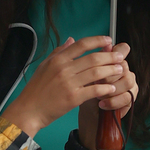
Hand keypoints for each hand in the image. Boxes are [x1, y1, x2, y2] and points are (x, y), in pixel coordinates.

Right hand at [1, 36, 123, 136]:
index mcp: (58, 59)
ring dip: (111, 70)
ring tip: (120, 70)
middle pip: (93, 58)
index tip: (108, 40)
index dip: (97, 40)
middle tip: (120, 57)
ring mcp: (69, 83)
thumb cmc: (36, 89)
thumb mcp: (44, 66)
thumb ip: (59, 52)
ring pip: (96, 72)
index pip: (82, 44)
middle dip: (110, 56)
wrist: (28, 110)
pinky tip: (112, 88)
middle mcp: (64, 69)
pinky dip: (105, 88)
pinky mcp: (73, 98)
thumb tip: (72, 40)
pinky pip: (94, 89)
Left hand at [78, 42, 137, 149]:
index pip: (122, 50)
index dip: (113, 52)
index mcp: (114, 61)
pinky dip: (113, 102)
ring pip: (128, 81)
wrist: (89, 116)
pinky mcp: (127, 102)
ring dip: (112, 88)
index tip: (101, 56)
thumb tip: (71, 39)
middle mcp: (124, 72)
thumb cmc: (83, 91)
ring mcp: (127, 87)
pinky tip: (102, 105)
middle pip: (123, 65)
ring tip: (98, 95)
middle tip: (96, 79)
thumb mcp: (78, 73)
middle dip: (108, 73)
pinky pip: (126, 99)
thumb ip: (77, 56)